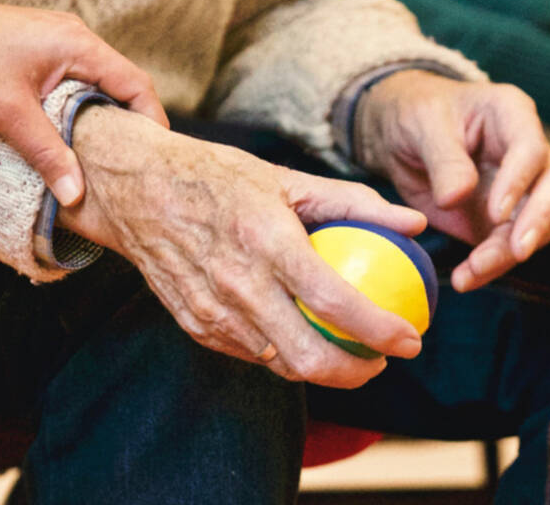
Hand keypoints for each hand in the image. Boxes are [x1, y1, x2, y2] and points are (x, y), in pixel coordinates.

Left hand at [0, 0, 167, 206]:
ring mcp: (55, 42)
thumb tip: (77, 196)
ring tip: (100, 161)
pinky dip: (75, 110)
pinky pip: (71, 83)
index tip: (154, 161)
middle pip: (120, 86)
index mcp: (79, 44)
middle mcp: (74, 38)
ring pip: (94, 86)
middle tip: (130, 169)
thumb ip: (47, 154)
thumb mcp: (8, 114)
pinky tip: (65, 139)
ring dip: (98, 120)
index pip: (136, 84)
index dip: (151, 123)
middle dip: (127, 127)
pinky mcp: (36, 51)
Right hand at [58, 107, 427, 387]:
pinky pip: (250, 354)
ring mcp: (212, 311)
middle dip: (357, 372)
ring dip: (322, 368)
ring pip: (280, 364)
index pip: (335, 302)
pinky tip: (301, 337)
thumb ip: (354, 202)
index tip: (410, 339)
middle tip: (382, 360)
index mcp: (266, 240)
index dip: (380, 330)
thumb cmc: (217, 177)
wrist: (135, 189)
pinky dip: (282, 353)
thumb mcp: (286, 177)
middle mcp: (238, 283)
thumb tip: (414, 223)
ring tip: (348, 352)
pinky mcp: (195, 325)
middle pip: (308, 357)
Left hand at [353, 71, 549, 292]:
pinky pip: (509, 247)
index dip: (519, 181)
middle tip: (517, 251)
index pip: (531, 148)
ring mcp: (521, 188)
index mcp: (511, 114)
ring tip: (472, 272)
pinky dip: (491, 266)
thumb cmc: (417, 114)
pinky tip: (466, 278)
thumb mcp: (422, 126)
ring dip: (509, 253)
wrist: (401, 135)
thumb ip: (443, 159)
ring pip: (538, 225)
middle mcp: (528, 151)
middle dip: (539, 221)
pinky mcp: (504, 220)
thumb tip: (457, 198)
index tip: (496, 212)